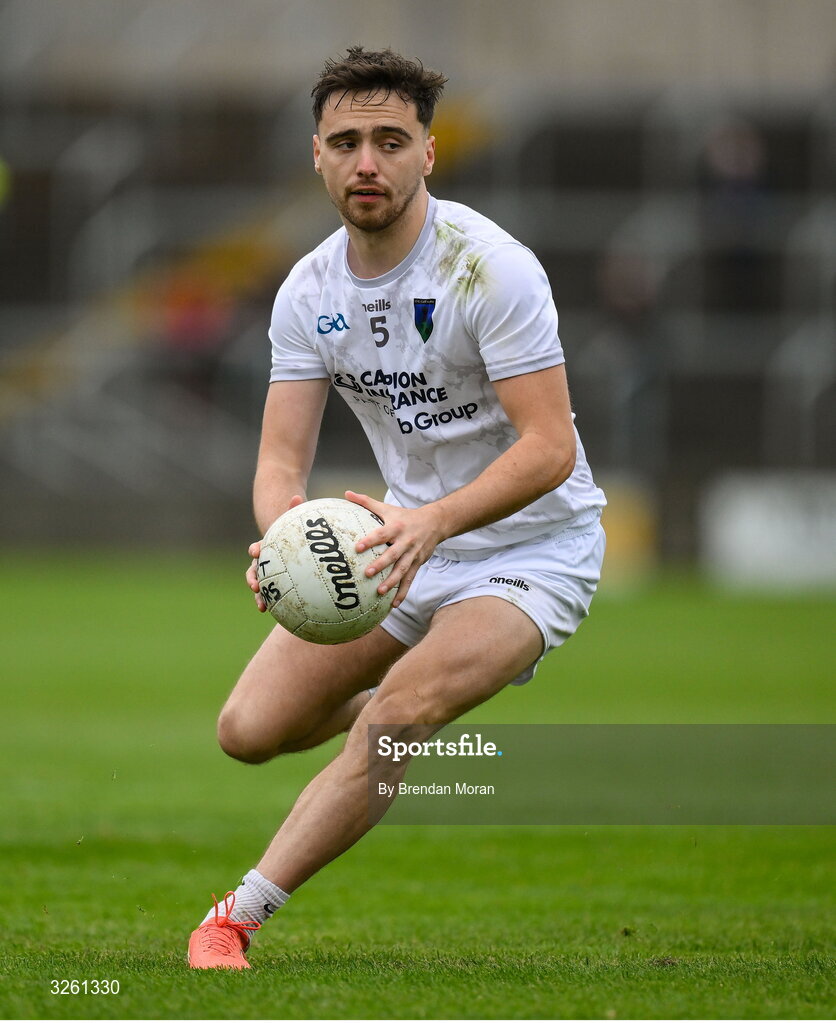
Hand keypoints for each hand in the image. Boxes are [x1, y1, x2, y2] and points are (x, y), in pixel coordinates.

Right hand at [246, 495, 304, 611]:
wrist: (291, 541)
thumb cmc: (294, 529)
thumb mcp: (294, 519)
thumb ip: (294, 509)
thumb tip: (296, 496)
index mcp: (267, 547)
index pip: (258, 548)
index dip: (256, 550)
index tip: (255, 551)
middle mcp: (265, 561)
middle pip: (254, 571)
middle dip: (252, 579)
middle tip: (255, 586)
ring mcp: (270, 573)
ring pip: (262, 586)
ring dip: (260, 597)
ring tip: (262, 607)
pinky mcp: (278, 584)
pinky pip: (277, 595)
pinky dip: (278, 604)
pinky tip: (284, 616)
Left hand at [346, 490, 445, 607]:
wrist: (435, 523)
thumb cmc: (405, 516)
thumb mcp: (387, 507)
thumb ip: (366, 502)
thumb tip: (346, 493)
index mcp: (397, 527)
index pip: (382, 534)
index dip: (370, 540)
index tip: (357, 547)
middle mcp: (406, 541)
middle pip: (393, 554)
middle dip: (381, 564)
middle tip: (368, 573)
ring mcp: (413, 554)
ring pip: (403, 569)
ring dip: (392, 582)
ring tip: (381, 592)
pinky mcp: (418, 564)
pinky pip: (410, 580)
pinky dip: (403, 592)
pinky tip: (394, 604)